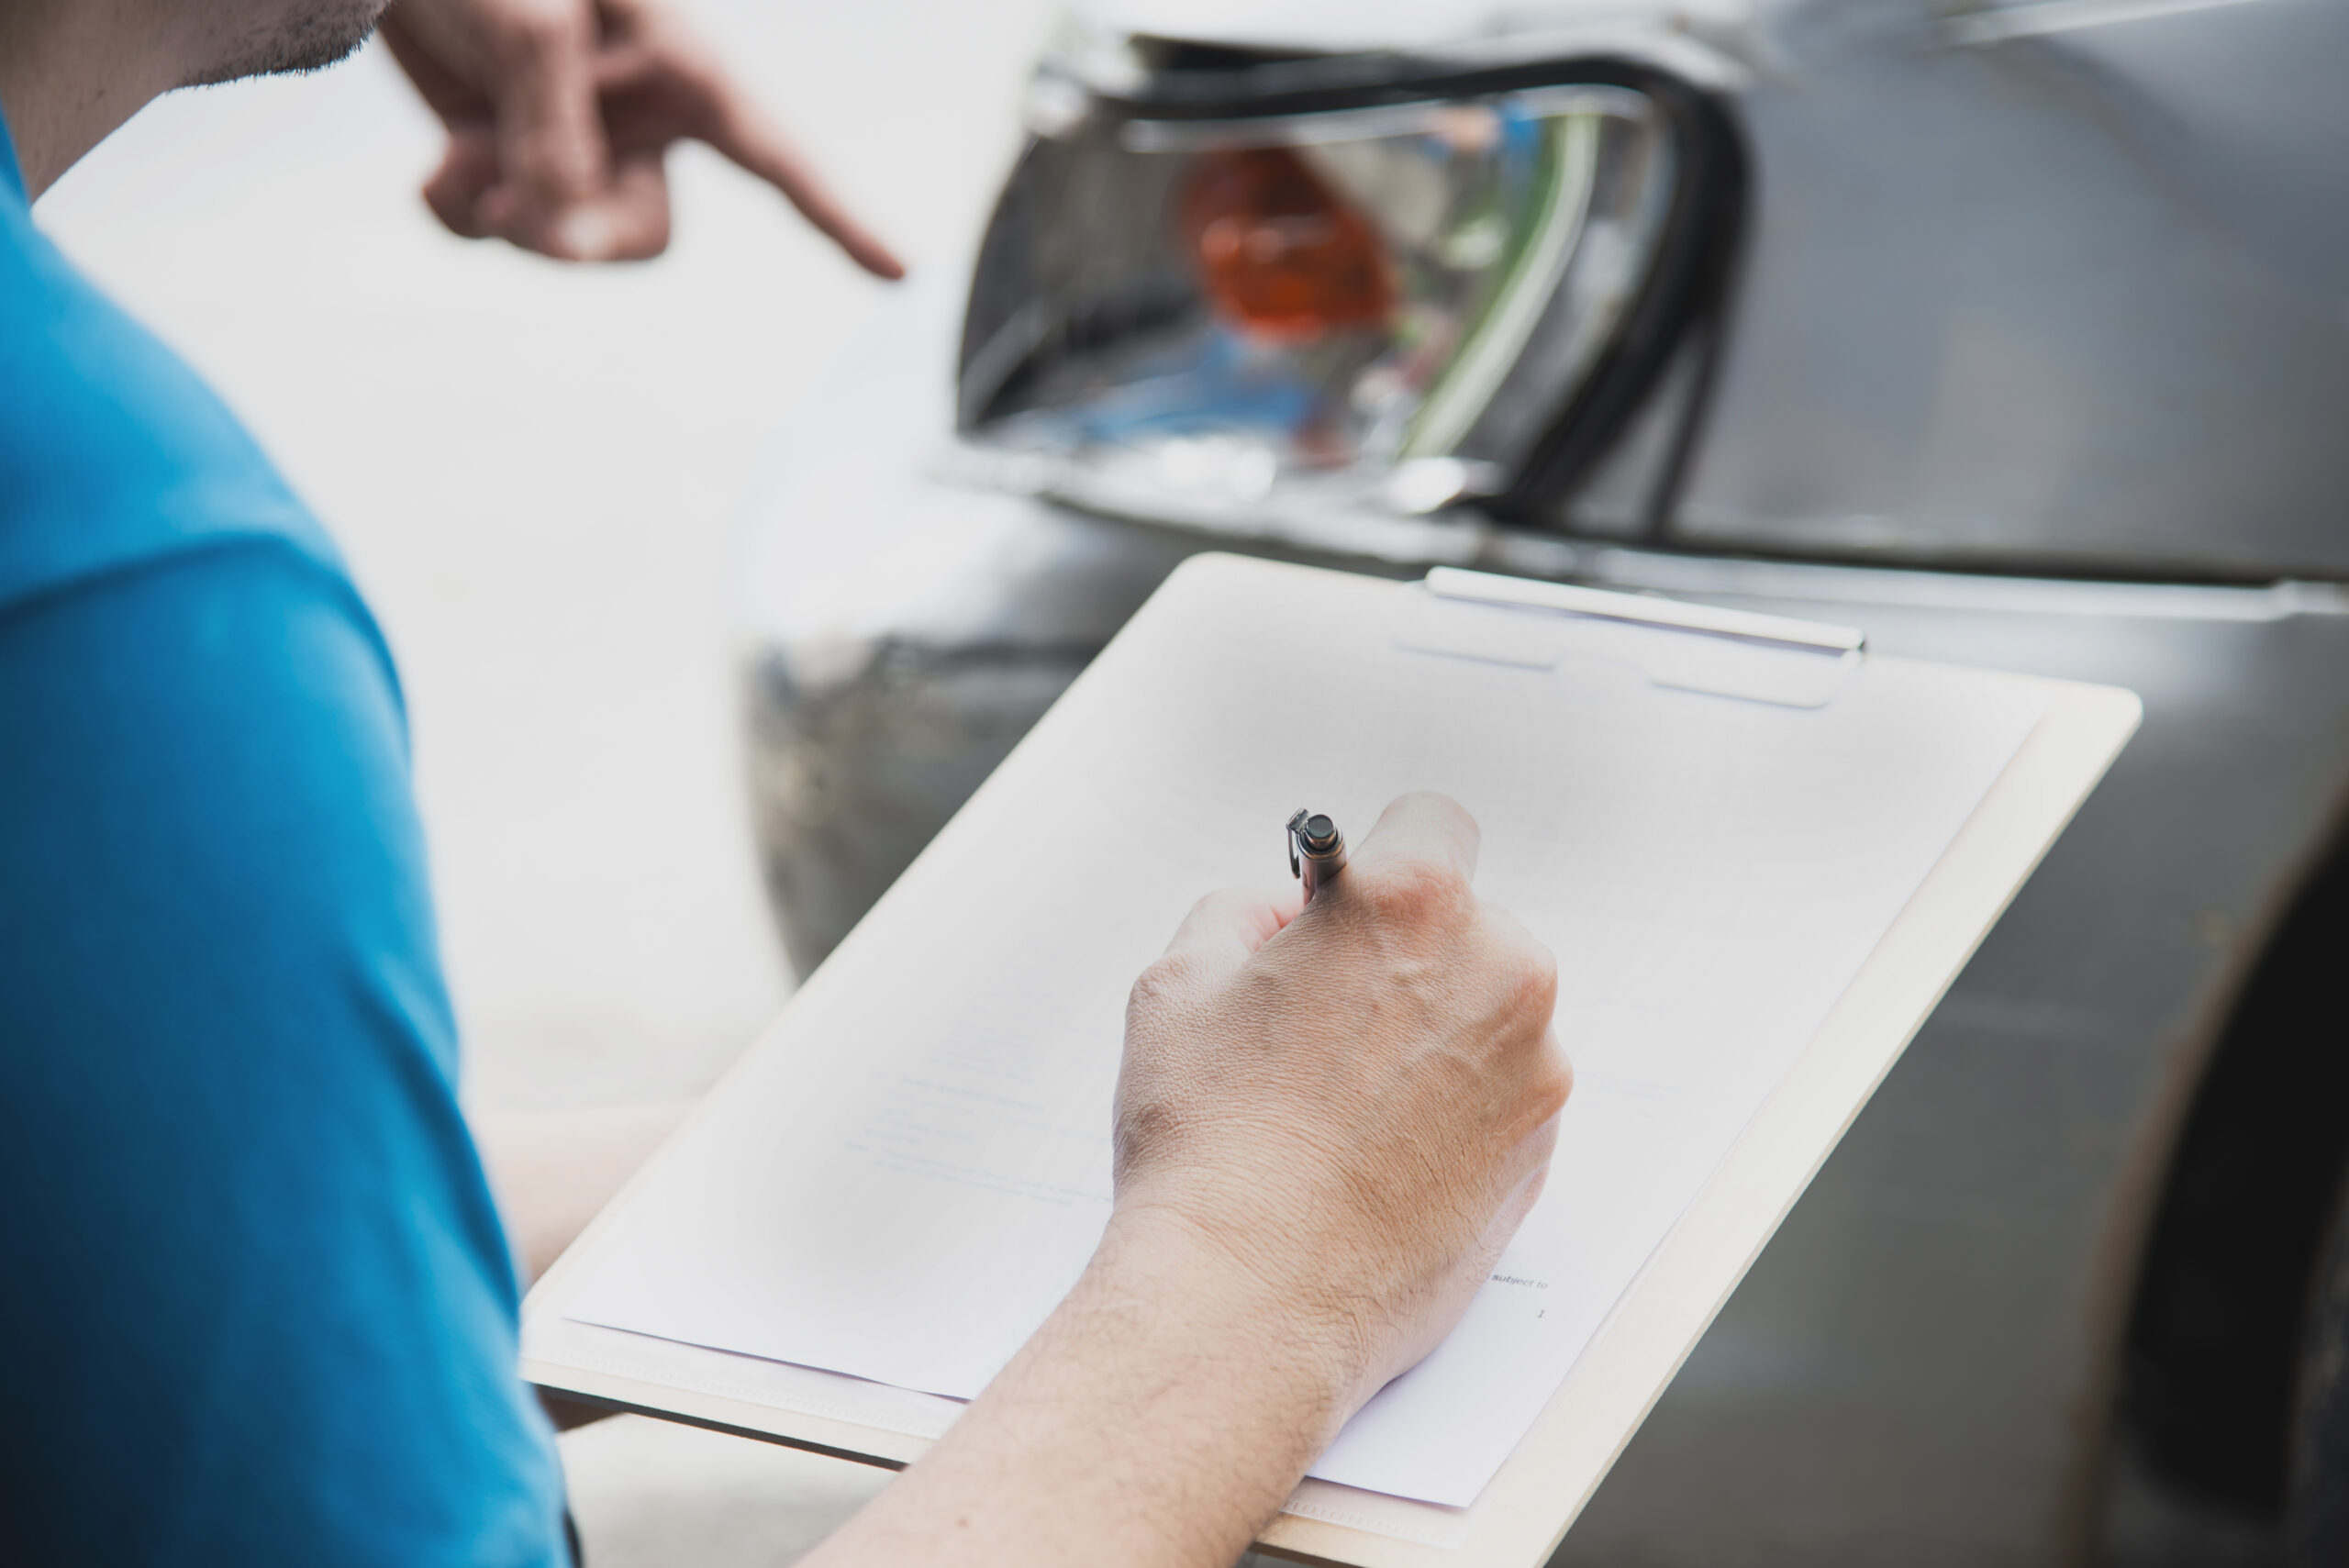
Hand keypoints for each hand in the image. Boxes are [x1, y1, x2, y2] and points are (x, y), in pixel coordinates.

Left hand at [378, 0, 903, 270]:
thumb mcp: (530, 24)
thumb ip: (554, 137)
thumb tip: (558, 236)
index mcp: (682, 70)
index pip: (781, 159)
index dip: (842, 220)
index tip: (900, 275)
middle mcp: (640, 116)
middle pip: (644, 237)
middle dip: (575, 239)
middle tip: (509, 207)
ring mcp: (573, 142)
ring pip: (566, 243)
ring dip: (501, 214)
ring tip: (459, 150)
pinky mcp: (505, 156)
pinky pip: (498, 231)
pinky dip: (460, 211)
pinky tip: (435, 169)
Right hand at [1113, 790, 1570, 1418]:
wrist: (1249, 1300)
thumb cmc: (1208, 1143)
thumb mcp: (1178, 982)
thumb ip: (1244, 913)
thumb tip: (1286, 916)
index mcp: (1411, 904)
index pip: (1433, 821)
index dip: (1380, 859)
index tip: (1351, 903)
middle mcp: (1499, 970)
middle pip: (1467, 922)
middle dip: (1407, 954)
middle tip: (1326, 1018)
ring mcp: (1535, 1064)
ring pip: (1490, 1010)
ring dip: (1436, 1031)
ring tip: (1347, 1102)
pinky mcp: (1543, 1147)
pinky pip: (1505, 1090)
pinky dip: (1458, 1105)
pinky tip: (1382, 1151)